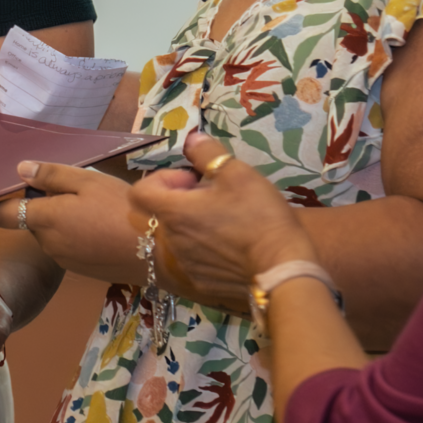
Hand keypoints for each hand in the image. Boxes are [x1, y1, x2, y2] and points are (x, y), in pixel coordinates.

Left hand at [0, 162, 157, 286]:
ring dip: (60, 219)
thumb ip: (51, 175)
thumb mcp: (88, 181)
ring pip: (51, 233)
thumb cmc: (123, 209)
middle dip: (40, 204)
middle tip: (68, 186)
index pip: (2, 214)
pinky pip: (68, 246)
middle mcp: (48, 244)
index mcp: (45, 219)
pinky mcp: (82, 269)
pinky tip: (100, 223)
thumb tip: (19, 171)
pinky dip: (75, 233)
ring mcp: (65, 260)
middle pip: (32, 220)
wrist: (160, 252)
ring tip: (92, 204)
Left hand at [131, 135, 313, 305]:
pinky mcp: (200, 283)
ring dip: (191, 225)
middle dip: (180, 201)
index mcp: (174, 212)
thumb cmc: (259, 216)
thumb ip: (208, 153)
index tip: (191, 180)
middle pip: (160, 214)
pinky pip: (192, 260)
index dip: (162, 179)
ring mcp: (184, 264)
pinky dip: (204, 249)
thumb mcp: (238, 174)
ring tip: (225, 222)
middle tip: (212, 198)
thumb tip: (191, 139)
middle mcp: (171, 240)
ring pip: (176, 237)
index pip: (140, 192)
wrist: (282, 270)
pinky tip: (232, 247)